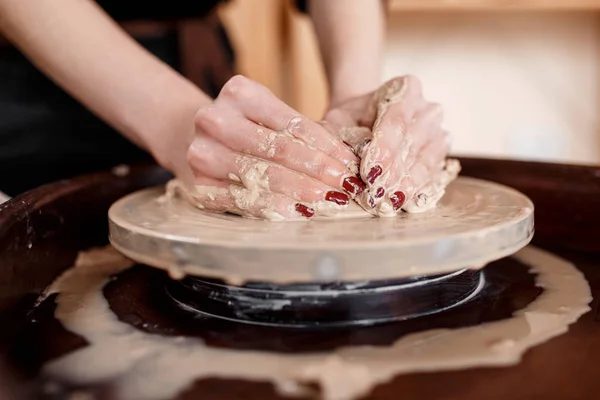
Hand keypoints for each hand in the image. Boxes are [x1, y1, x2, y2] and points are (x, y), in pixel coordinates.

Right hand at [180, 75, 363, 219]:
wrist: (187, 137)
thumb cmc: (242, 128)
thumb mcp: (265, 115)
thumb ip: (298, 132)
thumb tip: (345, 160)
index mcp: (240, 93)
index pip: (292, 124)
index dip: (326, 147)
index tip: (349, 164)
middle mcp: (216, 118)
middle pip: (279, 150)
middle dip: (319, 170)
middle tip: (346, 186)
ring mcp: (203, 152)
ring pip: (263, 175)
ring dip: (301, 190)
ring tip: (329, 200)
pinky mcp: (199, 183)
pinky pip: (242, 198)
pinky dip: (273, 206)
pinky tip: (296, 211)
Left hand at [323, 76, 458, 215]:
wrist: (366, 119)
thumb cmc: (352, 118)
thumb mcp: (338, 119)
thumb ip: (337, 133)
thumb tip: (339, 158)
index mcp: (406, 89)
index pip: (396, 120)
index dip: (384, 148)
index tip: (369, 172)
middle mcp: (427, 108)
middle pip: (413, 142)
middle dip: (394, 171)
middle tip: (377, 194)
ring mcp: (438, 130)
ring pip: (426, 160)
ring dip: (407, 184)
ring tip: (389, 202)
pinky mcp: (440, 153)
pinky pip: (433, 173)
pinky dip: (418, 189)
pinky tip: (405, 203)